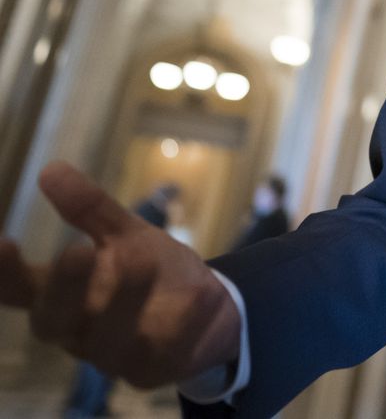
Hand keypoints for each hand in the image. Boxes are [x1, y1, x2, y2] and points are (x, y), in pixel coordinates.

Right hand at [0, 162, 239, 387]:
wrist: (212, 310)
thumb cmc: (152, 271)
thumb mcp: (125, 235)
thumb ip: (90, 210)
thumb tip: (51, 169)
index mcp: (65, 296)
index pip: (19, 290)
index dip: (3, 274)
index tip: (3, 242)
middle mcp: (80, 331)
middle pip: (54, 321)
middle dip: (63, 289)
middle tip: (77, 252)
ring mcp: (116, 356)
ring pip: (108, 342)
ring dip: (124, 301)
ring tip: (143, 262)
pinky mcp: (156, 368)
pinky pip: (166, 350)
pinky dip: (184, 320)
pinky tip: (200, 293)